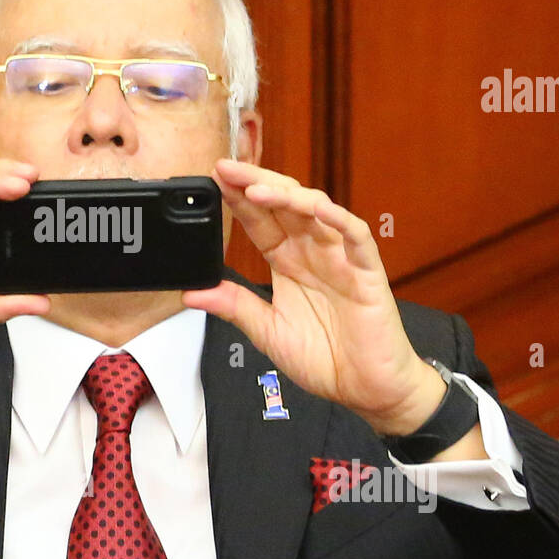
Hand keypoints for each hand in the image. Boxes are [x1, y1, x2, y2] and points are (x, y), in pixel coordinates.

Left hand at [181, 158, 444, 433]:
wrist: (367, 389)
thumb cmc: (325, 359)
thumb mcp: (267, 332)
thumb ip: (235, 307)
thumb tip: (191, 294)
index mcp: (288, 263)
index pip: (260, 222)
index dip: (238, 200)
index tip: (213, 180)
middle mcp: (313, 253)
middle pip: (284, 206)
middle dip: (255, 183)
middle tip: (226, 168)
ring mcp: (341, 259)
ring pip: (316, 212)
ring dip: (287, 196)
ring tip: (255, 190)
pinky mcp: (367, 272)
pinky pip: (355, 237)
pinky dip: (337, 219)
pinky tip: (317, 208)